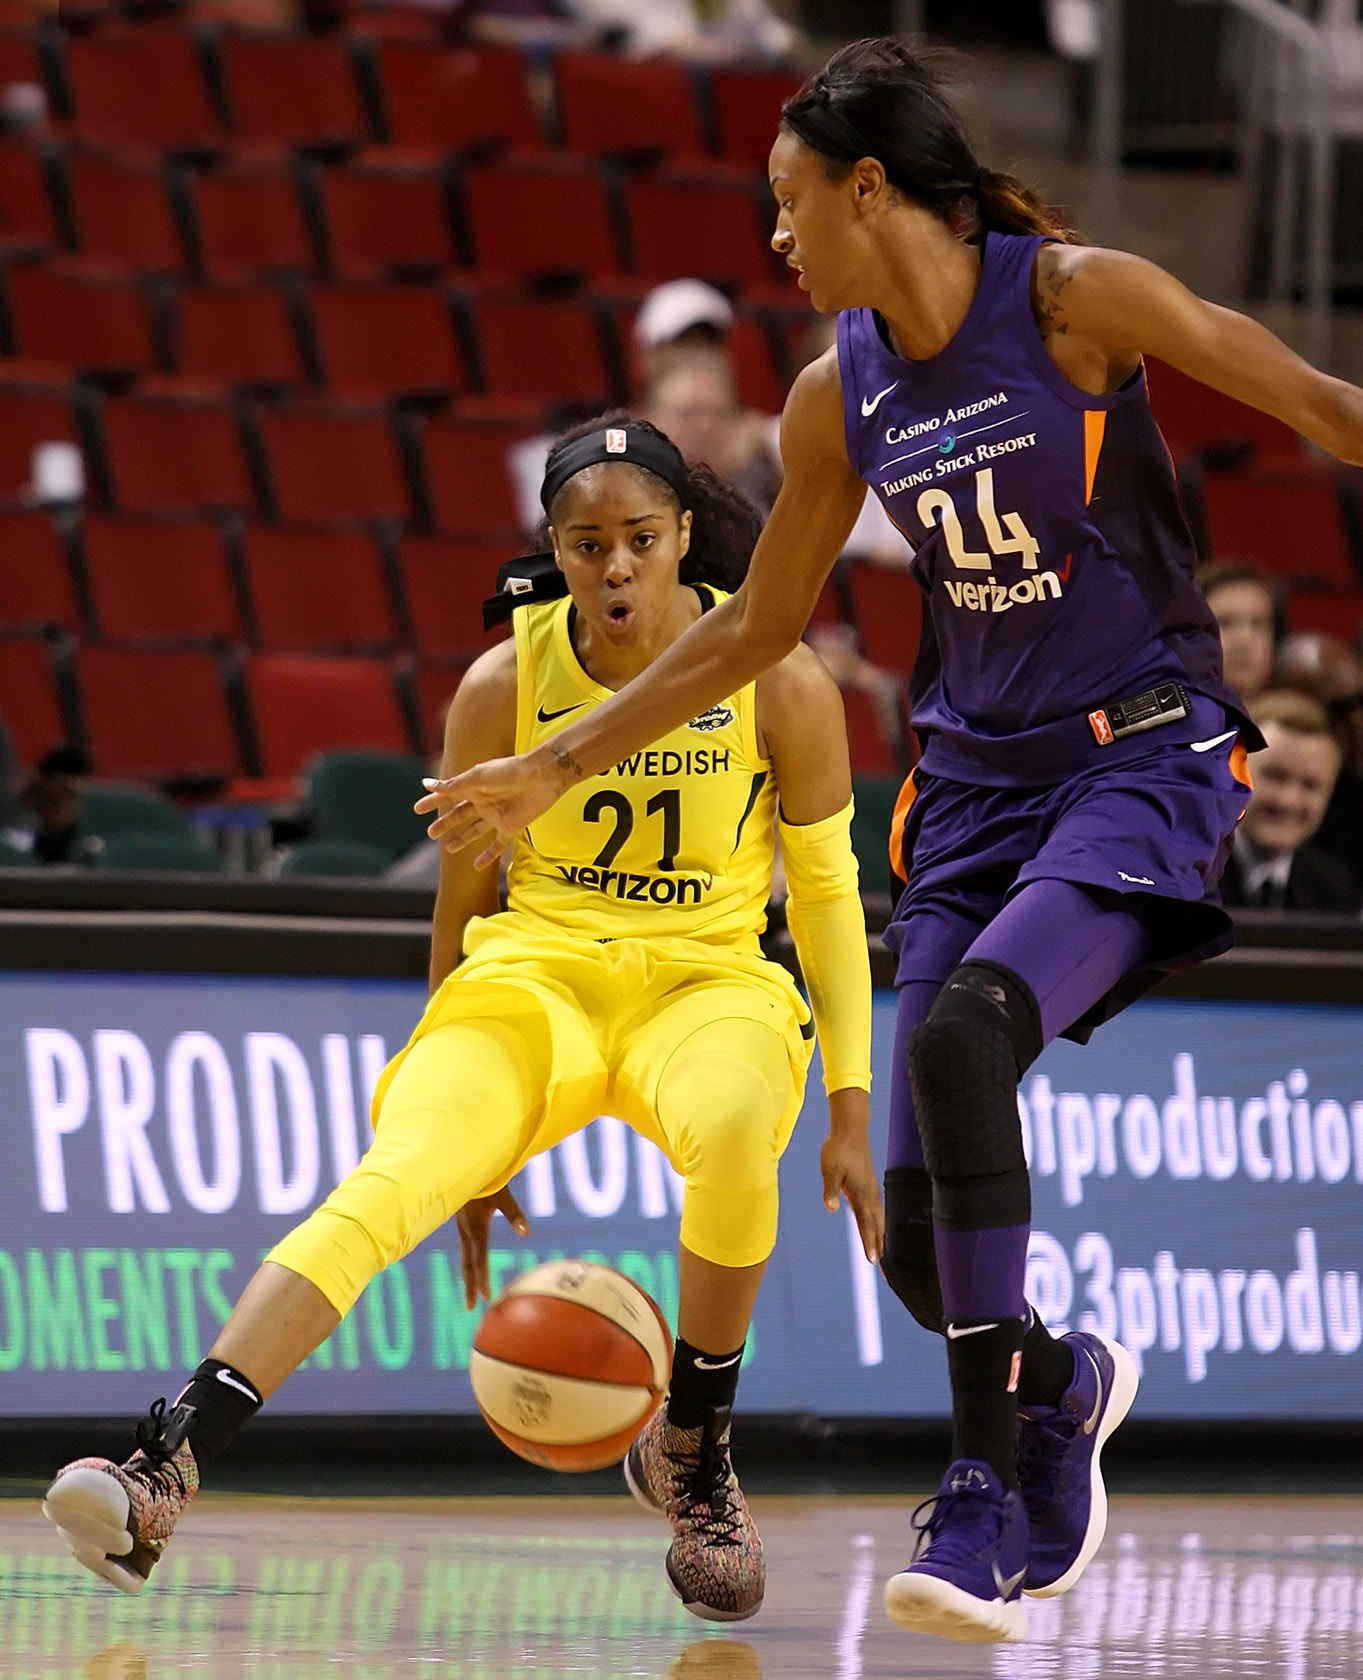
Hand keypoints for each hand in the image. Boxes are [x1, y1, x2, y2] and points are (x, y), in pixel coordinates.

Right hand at [414, 752, 567, 868]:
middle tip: (430, 833)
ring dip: (462, 839)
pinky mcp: (511, 827)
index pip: (449, 795)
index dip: (433, 801)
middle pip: (460, 814)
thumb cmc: (509, 772)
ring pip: (475, 830)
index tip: (417, 809)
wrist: (542, 777)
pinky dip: (487, 856)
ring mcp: (497, 815)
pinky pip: (497, 845)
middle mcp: (484, 800)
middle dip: (445, 823)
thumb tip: (426, 784)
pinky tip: (476, 866)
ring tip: (448, 849)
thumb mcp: (477, 778)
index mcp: (474, 785)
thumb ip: (453, 786)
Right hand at [455, 1187, 530, 1309]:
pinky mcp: (461, 1220)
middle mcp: (467, 1231)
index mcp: (476, 1229)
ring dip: (468, 1274)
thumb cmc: (486, 1178)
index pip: (479, 1261)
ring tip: (470, 1289)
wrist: (459, 1165)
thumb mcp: (503, 1194)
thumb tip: (527, 1232)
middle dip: (470, 1285)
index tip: (485, 1298)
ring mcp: (462, 1227)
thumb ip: (514, 1213)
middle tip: (471, 1307)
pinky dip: (467, 1260)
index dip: (481, 1279)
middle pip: (468, 1264)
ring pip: (465, 1256)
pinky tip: (469, 1260)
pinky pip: (465, 1246)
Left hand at [820, 1088, 882, 1264]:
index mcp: (861, 1194)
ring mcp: (872, 1191)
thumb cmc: (838, 1150)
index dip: (870, 1243)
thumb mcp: (829, 1169)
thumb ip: (830, 1189)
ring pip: (880, 1220)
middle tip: (884, 1270)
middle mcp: (869, 1195)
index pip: (867, 1224)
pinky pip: (877, 1211)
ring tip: (883, 1255)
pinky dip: (879, 1225)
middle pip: (877, 1227)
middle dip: (880, 1248)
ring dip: (882, 1238)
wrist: (850, 1131)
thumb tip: (831, 1207)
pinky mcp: (870, 1186)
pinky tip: (877, 1228)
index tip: (874, 1261)